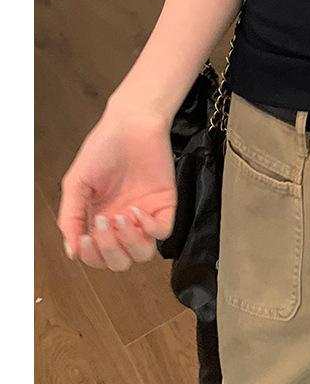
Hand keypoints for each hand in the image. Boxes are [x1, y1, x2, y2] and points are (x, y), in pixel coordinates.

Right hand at [57, 102, 176, 270]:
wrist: (131, 123)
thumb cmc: (104, 146)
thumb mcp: (76, 183)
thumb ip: (70, 217)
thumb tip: (71, 250)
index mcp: (100, 217)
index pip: (97, 255)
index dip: (91, 256)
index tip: (85, 240)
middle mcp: (123, 220)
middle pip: (120, 260)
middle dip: (109, 250)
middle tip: (103, 224)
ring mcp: (145, 213)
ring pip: (143, 253)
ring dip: (129, 242)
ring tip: (120, 218)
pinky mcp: (165, 204)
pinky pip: (162, 232)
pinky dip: (149, 228)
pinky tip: (137, 210)